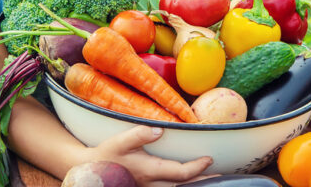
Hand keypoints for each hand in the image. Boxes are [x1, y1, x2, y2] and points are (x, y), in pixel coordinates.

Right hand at [87, 125, 212, 185]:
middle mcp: (151, 184)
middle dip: (202, 181)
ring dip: (193, 185)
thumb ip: (138, 135)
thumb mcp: (119, 142)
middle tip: (220, 176)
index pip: (180, 173)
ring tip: (208, 178)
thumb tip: (159, 129)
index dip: (197, 167)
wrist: (90, 171)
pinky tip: (189, 181)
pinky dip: (180, 185)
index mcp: (149, 170)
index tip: (209, 159)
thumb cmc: (106, 155)